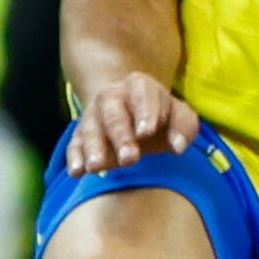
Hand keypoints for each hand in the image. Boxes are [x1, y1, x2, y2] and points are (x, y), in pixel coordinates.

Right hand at [62, 72, 195, 177]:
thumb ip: (184, 126)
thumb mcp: (178, 115)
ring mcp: (93, 114)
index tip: (147, 133)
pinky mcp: (80, 133)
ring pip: (90, 127)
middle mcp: (112, 96)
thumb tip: (178, 146)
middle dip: (120, 135)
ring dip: (93, 147)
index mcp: (140, 86)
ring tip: (97, 167)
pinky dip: (74, 157)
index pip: (142, 94)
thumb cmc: (159, 116)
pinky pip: (74, 143)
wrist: (129, 110)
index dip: (145, 112)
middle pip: (113, 112)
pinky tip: (76, 172)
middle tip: (129, 160)